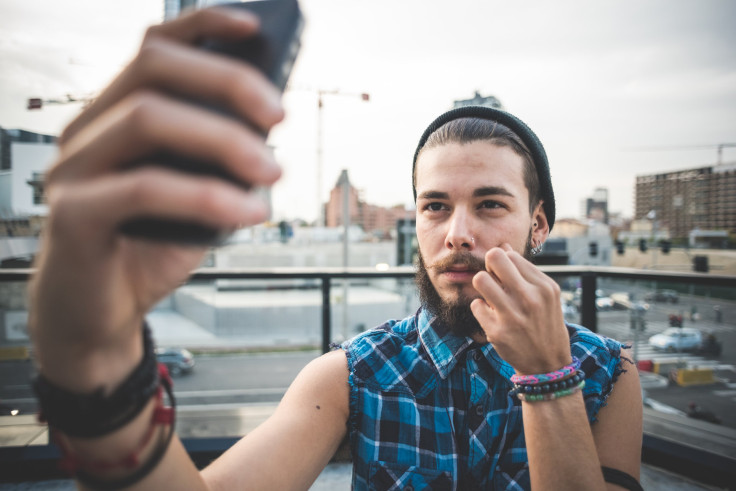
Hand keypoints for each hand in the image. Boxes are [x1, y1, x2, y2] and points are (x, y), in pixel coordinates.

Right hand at [29, 6, 283, 389]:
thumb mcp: (200, 193)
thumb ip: (220, 156)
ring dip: (223, 139)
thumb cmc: (152, 247)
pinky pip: (144, 186)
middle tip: (279, 115)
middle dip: (226, 82)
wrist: (103, 315)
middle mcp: (87, 131)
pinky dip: (208, 195)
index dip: (204, 26)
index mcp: (116, 116)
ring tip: (272, 170)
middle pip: (152, 68)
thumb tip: (268, 120)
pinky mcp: (72, 213)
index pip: (154, 48)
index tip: (257, 30)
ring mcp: (73, 169)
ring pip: (146, 117)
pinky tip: (250, 211)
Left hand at [470, 243, 571, 374]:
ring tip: (491, 296)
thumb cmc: (544, 322)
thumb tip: (503, 246)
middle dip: (489, 266)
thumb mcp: (544, 294)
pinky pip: (476, 305)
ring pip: (480, 279)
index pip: (509, 255)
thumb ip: (524, 270)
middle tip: (494, 279)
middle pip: (493, 258)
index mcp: (544, 286)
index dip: (502, 263)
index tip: (506, 276)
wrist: (547, 364)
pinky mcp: (497, 331)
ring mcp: (513, 315)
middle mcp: (530, 298)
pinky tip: (493, 317)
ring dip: (482, 286)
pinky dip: (482, 309)